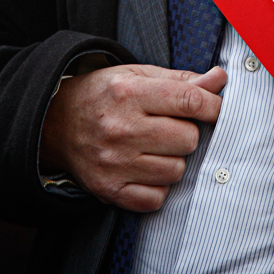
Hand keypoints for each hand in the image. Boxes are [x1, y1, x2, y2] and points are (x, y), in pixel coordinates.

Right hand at [40, 64, 226, 211]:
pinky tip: (145, 168)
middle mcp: (120, 128)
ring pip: (176, 170)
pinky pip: (157, 198)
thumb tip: (219, 79)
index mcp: (129, 92)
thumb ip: (181, 79)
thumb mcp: (138, 75)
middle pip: (188, 139)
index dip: (213, 105)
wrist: (55, 122)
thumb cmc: (105, 94)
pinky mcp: (109, 190)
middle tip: (169, 126)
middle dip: (187, 132)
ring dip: (174, 159)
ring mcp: (114, 162)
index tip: (217, 108)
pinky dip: (158, 186)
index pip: (188, 100)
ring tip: (154, 147)